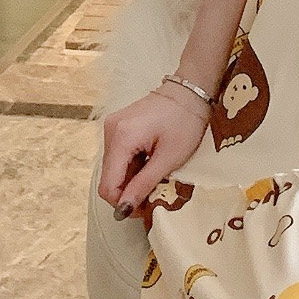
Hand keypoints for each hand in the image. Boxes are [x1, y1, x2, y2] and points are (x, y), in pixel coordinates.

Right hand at [98, 85, 208, 216]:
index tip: (142, 208)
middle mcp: (110, 131)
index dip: (122, 203)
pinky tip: (150, 162)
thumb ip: (143, 185)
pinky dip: (132, 165)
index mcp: (121, 138)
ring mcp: (113, 126)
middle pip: (109, 177)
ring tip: (155, 175)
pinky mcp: (119, 125)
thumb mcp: (169, 158)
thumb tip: (124, 209)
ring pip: (114, 168)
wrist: (191, 89)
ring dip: (131, 178)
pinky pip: (119, 155)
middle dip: (127, 191)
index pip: (107, 186)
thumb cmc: (186, 120)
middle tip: (153, 193)